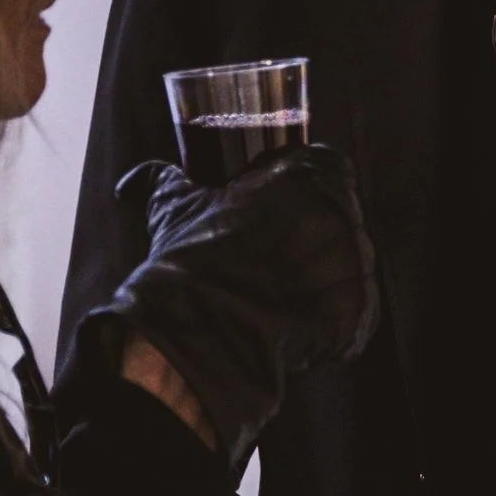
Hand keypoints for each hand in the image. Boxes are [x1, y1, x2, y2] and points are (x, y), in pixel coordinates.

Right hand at [85, 145, 379, 472]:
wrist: (204, 330)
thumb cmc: (192, 260)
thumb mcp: (175, 209)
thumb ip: (164, 182)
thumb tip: (134, 183)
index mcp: (309, 175)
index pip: (325, 165)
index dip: (304, 183)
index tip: (282, 204)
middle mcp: (343, 215)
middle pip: (340, 218)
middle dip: (313, 235)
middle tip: (275, 258)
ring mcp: (357, 266)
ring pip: (349, 265)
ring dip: (322, 278)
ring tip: (279, 296)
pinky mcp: (361, 313)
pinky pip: (354, 312)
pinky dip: (330, 320)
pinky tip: (292, 324)